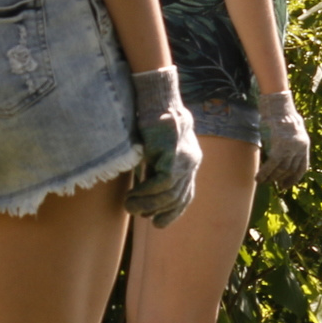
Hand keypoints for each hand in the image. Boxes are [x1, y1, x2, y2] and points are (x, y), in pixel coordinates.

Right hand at [125, 66, 200, 226]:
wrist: (156, 99)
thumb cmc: (151, 122)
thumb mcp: (157, 150)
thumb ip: (156, 167)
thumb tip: (144, 192)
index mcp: (190, 162)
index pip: (185, 195)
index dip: (173, 212)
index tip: (158, 223)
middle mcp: (192, 163)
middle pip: (178, 198)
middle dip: (157, 211)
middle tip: (136, 213)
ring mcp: (185, 159)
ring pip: (169, 193)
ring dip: (146, 204)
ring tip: (129, 206)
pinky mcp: (174, 154)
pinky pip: (163, 182)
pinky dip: (146, 192)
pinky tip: (132, 194)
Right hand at [257, 89, 309, 186]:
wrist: (278, 106)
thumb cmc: (281, 116)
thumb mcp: (290, 131)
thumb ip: (289, 144)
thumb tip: (280, 158)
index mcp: (304, 145)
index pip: (301, 167)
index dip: (293, 178)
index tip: (285, 185)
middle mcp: (300, 148)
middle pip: (290, 170)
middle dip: (280, 178)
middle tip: (271, 183)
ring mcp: (291, 149)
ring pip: (281, 170)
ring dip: (271, 178)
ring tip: (263, 181)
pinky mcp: (279, 148)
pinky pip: (271, 166)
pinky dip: (264, 173)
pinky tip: (258, 178)